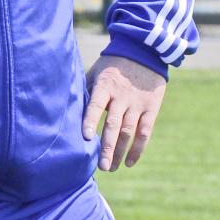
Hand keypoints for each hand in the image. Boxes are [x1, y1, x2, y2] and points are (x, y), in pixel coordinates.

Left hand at [82, 55, 165, 171]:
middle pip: (114, 125)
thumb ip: (86, 91)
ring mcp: (137, 103)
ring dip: (120, 152)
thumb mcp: (97, 72)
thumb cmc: (113, 65)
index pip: (97, 105)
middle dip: (107, 147)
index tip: (86, 137)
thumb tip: (68, 111)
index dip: (91, 120)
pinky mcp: (151, 108)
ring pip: (129, 132)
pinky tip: (129, 162)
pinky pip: (145, 132)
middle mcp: (122, 96)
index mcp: (106, 86)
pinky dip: (138, 149)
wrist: (144, 52)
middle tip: (101, 166)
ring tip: (111, 168)